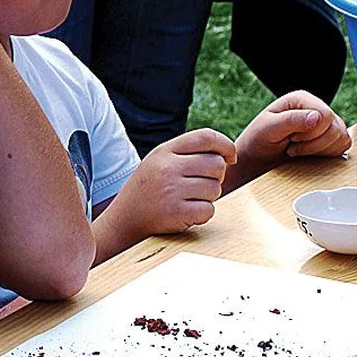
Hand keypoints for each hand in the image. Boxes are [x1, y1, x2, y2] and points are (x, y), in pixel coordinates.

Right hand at [110, 128, 236, 238]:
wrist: (125, 219)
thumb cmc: (151, 189)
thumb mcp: (161, 162)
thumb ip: (188, 153)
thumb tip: (226, 154)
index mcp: (165, 151)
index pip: (206, 137)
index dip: (226, 145)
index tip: (231, 157)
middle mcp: (167, 167)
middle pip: (217, 164)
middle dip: (217, 177)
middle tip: (202, 185)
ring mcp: (170, 190)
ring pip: (215, 189)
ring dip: (209, 197)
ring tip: (189, 200)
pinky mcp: (175, 212)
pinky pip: (208, 210)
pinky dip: (203, 214)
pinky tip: (187, 214)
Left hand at [236, 91, 350, 165]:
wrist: (256, 158)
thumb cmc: (258, 141)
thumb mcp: (268, 128)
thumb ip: (292, 120)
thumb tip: (317, 117)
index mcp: (302, 99)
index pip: (325, 115)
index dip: (310, 133)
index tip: (291, 139)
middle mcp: (316, 107)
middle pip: (336, 128)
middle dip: (313, 144)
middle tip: (293, 145)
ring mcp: (325, 123)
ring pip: (342, 137)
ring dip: (319, 150)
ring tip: (298, 150)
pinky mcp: (330, 138)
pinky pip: (343, 146)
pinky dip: (327, 154)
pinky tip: (309, 155)